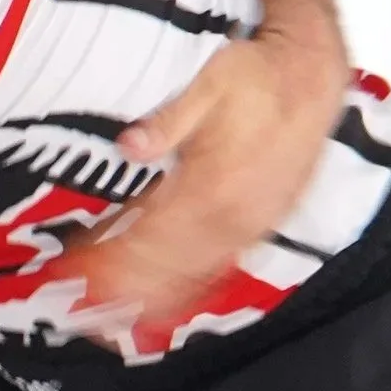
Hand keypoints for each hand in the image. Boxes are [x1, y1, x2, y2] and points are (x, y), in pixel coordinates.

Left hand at [55, 25, 350, 341]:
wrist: (314, 77)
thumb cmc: (258, 77)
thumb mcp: (211, 82)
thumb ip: (168, 121)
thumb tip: (129, 146)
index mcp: (215, 183)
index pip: (153, 232)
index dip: (113, 254)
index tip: (76, 267)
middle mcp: (234, 214)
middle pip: (168, 264)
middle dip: (122, 285)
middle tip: (80, 299)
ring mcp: (250, 225)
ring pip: (192, 274)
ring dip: (149, 296)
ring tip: (107, 314)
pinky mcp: (260, 227)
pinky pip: (219, 269)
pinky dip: (187, 291)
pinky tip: (159, 307)